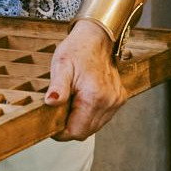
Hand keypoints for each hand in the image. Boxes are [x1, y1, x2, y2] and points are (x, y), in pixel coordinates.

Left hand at [45, 22, 127, 139]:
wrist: (96, 38)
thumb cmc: (77, 50)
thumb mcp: (61, 65)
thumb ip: (57, 86)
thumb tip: (50, 102)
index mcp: (94, 96)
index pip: (76, 132)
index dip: (60, 132)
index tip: (52, 122)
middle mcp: (109, 102)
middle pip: (85, 132)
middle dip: (70, 125)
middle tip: (60, 108)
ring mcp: (116, 101)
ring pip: (94, 127)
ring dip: (80, 120)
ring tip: (72, 101)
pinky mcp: (119, 99)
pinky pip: (102, 118)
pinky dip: (91, 114)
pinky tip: (83, 99)